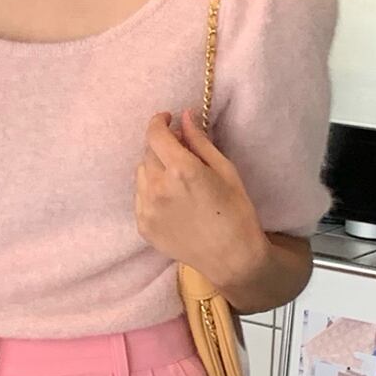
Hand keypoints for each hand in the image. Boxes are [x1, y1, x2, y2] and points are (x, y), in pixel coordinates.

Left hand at [134, 108, 269, 287]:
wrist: (232, 258)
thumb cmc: (236, 212)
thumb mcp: (225, 171)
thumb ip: (200, 142)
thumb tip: (184, 116)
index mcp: (181, 170)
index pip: (155, 134)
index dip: (159, 122)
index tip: (167, 120)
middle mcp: (158, 187)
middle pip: (147, 153)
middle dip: (161, 146)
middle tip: (180, 152)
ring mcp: (147, 208)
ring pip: (141, 174)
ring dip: (154, 168)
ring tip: (177, 179)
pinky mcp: (143, 225)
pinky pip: (140, 197)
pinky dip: (151, 191)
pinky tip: (172, 200)